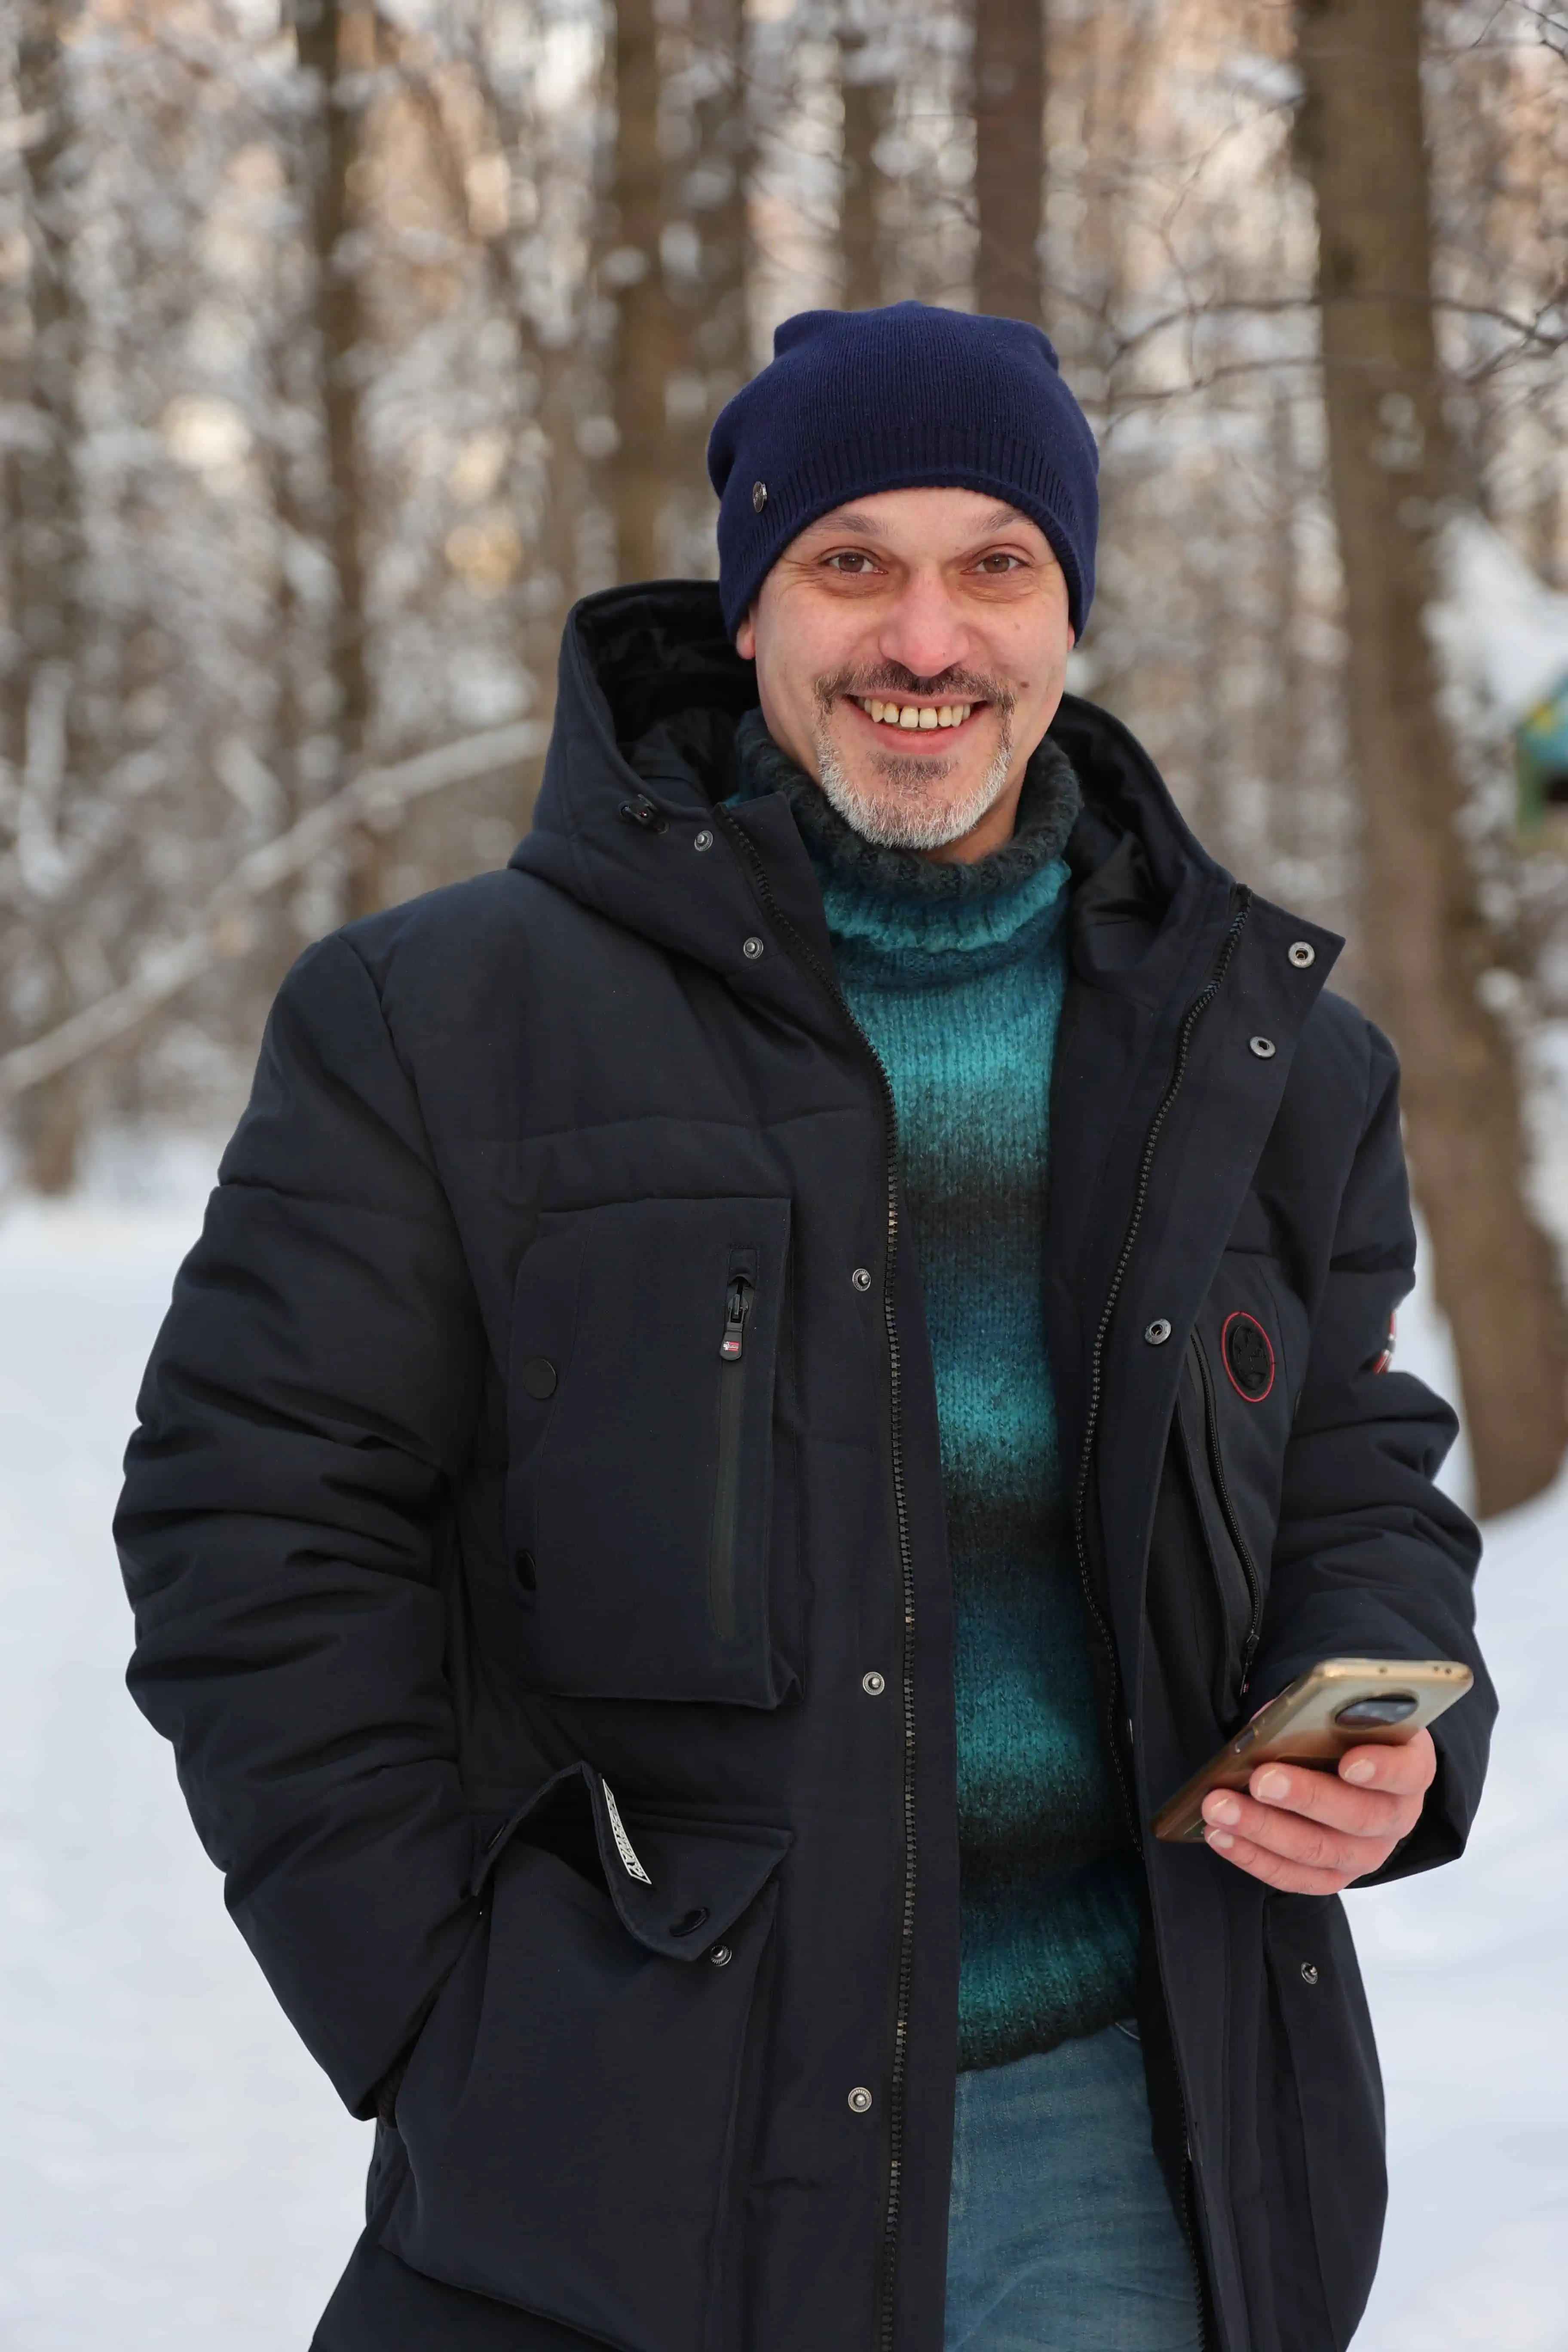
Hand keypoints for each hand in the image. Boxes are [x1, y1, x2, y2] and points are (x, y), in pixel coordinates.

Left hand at [1200, 1728, 1435, 1894]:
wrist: (1355, 1771)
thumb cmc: (1345, 1733)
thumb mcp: (1343, 1714)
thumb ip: (1320, 1716)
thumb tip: (1274, 1726)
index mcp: (1410, 1767)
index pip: (1408, 1771)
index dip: (1382, 1769)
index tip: (1349, 1762)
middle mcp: (1396, 1816)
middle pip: (1358, 1816)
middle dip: (1304, 1797)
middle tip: (1260, 1781)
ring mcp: (1367, 1853)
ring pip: (1319, 1851)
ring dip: (1264, 1829)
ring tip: (1220, 1808)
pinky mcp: (1335, 1876)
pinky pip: (1296, 1877)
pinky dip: (1253, 1857)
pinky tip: (1220, 1836)